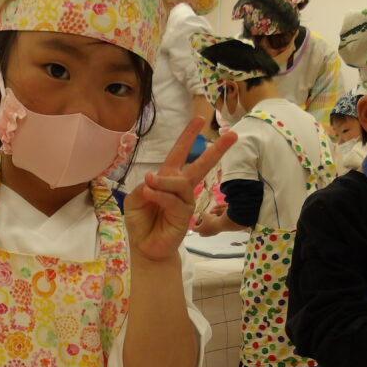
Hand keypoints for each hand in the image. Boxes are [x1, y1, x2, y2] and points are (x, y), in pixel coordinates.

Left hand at [124, 117, 236, 263]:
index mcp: (169, 179)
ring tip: (149, 183)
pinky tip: (149, 194)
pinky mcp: (185, 216)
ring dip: (164, 181)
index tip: (200, 119)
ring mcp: (185, 202)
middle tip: (231, 135)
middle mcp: (181, 188)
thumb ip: (145, 186)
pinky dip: (161, 195)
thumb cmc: (142, 222)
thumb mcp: (135, 199)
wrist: (145, 248)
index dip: (188, 137)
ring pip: (181, 183)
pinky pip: (173, 200)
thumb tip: (155, 180)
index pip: (179, 154)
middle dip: (215, 150)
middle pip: (200, 165)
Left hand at [194, 211, 223, 236]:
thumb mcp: (205, 214)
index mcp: (199, 229)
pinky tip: (213, 223)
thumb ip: (201, 213)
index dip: (195, 223)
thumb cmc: (211, 219)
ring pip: (205, 233)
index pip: (193, 228)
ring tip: (208, 222)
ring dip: (206, 228)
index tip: (198, 219)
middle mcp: (204, 233)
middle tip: (202, 223)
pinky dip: (211, 228)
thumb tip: (201, 213)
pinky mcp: (214, 234)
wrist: (221, 224)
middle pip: (199, 232)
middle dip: (200, 228)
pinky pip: (211, 232)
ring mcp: (209, 234)